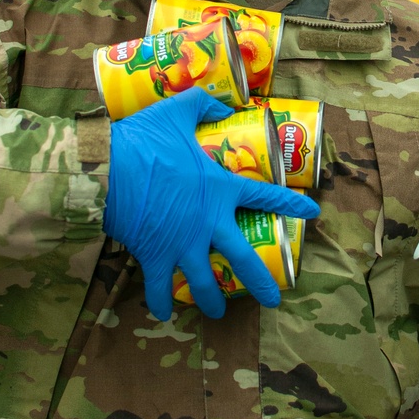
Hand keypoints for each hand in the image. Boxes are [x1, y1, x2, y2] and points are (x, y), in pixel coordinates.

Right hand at [103, 87, 318, 321]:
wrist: (107, 168)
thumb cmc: (144, 140)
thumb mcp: (176, 112)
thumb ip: (202, 104)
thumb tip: (222, 104)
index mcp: (220, 189)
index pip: (265, 197)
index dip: (290, 205)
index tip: (311, 212)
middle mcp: (208, 222)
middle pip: (243, 258)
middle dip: (261, 282)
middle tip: (273, 300)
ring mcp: (183, 243)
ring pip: (204, 282)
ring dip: (212, 300)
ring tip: (218, 313)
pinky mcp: (154, 255)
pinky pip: (159, 285)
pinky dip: (160, 301)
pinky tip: (163, 314)